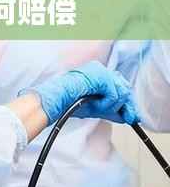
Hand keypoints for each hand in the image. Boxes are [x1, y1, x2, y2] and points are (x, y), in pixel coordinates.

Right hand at [20, 61, 139, 125]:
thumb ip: (111, 109)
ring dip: (112, 105)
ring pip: (122, 91)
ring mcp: (100, 70)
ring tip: (97, 107)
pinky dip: (106, 104)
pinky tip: (94, 105)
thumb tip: (129, 116)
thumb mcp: (95, 107)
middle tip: (126, 117)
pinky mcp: (100, 76)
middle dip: (126, 105)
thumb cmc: (69, 102)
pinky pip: (114, 95)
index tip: (131, 116)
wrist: (56, 100)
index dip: (127, 101)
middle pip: (125, 87)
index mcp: (97, 74)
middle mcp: (100, 69)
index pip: (120, 85)